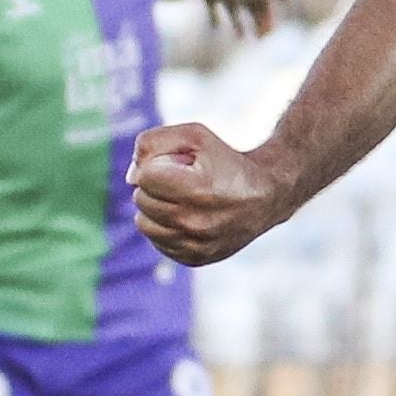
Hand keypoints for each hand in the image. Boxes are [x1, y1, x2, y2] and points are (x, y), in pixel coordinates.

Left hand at [131, 122, 287, 265]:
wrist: (265, 196)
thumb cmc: (225, 161)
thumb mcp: (194, 136)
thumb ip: (152, 143)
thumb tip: (130, 177)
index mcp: (197, 189)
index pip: (144, 177)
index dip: (156, 165)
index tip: (176, 165)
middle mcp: (196, 222)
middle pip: (142, 199)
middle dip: (155, 185)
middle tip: (180, 181)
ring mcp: (196, 245)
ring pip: (144, 224)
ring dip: (155, 208)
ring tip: (179, 199)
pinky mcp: (196, 259)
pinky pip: (157, 242)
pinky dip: (165, 228)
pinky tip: (185, 217)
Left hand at [198, 0, 286, 37]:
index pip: (264, 4)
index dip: (268, 18)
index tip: (267, 34)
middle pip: (251, 7)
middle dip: (257, 22)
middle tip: (259, 38)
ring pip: (233, 8)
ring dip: (238, 23)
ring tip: (240, 37)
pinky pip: (213, 7)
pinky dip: (215, 18)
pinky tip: (215, 29)